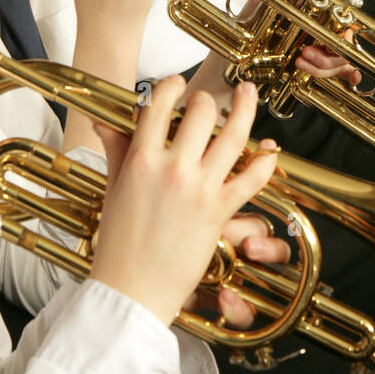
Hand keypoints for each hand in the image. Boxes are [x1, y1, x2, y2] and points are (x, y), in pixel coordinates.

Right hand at [91, 78, 277, 325]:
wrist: (132, 289)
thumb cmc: (118, 242)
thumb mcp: (114, 188)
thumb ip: (116, 149)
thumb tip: (104, 121)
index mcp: (141, 159)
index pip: (158, 105)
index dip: (170, 86)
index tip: (176, 84)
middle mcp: (173, 168)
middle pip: (200, 112)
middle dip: (204, 100)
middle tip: (206, 102)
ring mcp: (200, 188)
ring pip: (233, 135)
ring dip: (245, 108)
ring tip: (248, 92)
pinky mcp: (221, 211)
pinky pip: (252, 177)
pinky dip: (266, 160)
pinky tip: (270, 148)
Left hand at [227, 0, 362, 86]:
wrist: (225, 65)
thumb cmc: (243, 31)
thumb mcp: (258, 3)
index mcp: (309, 13)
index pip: (339, 18)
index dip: (342, 26)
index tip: (331, 32)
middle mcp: (317, 32)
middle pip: (343, 42)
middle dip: (331, 52)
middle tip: (305, 53)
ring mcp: (316, 53)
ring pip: (340, 61)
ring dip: (325, 65)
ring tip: (300, 61)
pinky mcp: (311, 72)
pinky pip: (337, 75)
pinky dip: (345, 76)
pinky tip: (347, 79)